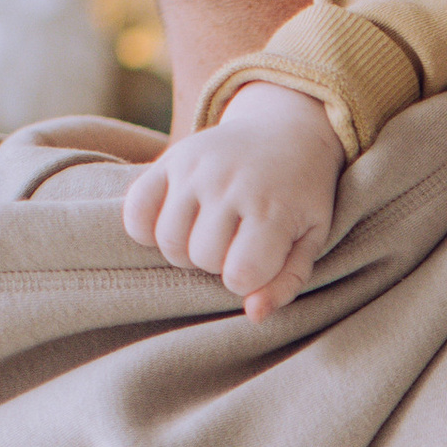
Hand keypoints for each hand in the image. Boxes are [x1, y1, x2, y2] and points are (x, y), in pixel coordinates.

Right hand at [121, 83, 346, 321]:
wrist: (285, 131)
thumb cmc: (300, 197)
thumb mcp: (310, 239)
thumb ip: (286, 282)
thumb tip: (252, 315)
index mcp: (273, 208)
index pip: (240, 274)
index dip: (244, 280)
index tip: (256, 262)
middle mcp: (230, 184)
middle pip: (202, 258)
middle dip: (217, 262)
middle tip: (234, 242)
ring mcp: (196, 169)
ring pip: (168, 241)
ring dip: (186, 250)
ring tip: (208, 233)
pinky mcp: (170, 159)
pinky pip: (136, 213)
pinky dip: (147, 229)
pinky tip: (174, 223)